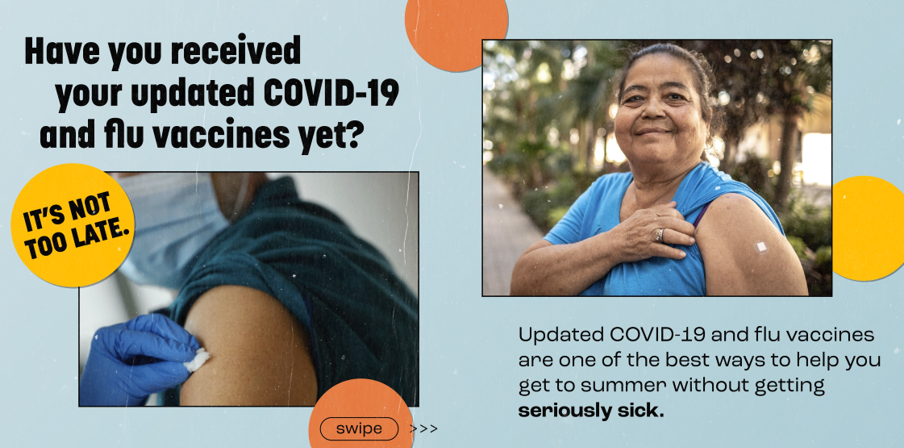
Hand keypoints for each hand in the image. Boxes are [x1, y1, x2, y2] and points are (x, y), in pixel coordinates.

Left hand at [79, 314, 199, 405]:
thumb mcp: (131, 386)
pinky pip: (162, 347)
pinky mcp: (142, 354)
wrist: (96, 411)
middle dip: (176, 338)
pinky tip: (186, 359)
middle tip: (193, 350)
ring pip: (161, 333)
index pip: (146, 337)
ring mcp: (132, 343)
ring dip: (178, 343)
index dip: (170, 347)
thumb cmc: (103, 399)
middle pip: (154, 326)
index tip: (190, 356)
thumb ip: (158, 375)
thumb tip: (186, 367)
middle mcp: (121, 336)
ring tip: (193, 354)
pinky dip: (175, 353)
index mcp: (111, 338)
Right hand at [610, 201, 695, 262]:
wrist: (613, 244)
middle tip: (694, 233)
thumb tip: (675, 204)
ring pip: (670, 235)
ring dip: (683, 239)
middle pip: (674, 222)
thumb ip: (659, 209)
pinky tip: (682, 255)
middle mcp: (649, 223)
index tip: (685, 225)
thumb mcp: (641, 215)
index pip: (671, 213)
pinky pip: (663, 250)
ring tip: (691, 242)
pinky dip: (674, 253)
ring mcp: (647, 236)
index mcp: (649, 214)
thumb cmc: (628, 229)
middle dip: (687, 228)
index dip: (682, 218)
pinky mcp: (646, 248)